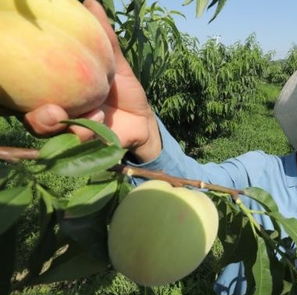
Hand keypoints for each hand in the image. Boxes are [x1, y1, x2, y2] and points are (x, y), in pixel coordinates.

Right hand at [22, 0, 160, 162]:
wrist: (144, 121)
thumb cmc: (124, 91)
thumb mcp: (114, 64)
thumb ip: (103, 38)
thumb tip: (90, 2)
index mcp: (58, 92)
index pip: (30, 91)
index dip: (19, 86)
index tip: (22, 68)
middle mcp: (57, 114)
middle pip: (32, 119)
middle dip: (37, 117)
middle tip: (51, 109)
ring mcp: (69, 132)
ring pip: (51, 135)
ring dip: (65, 125)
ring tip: (88, 113)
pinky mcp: (84, 146)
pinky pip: (77, 140)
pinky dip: (87, 129)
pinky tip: (100, 117)